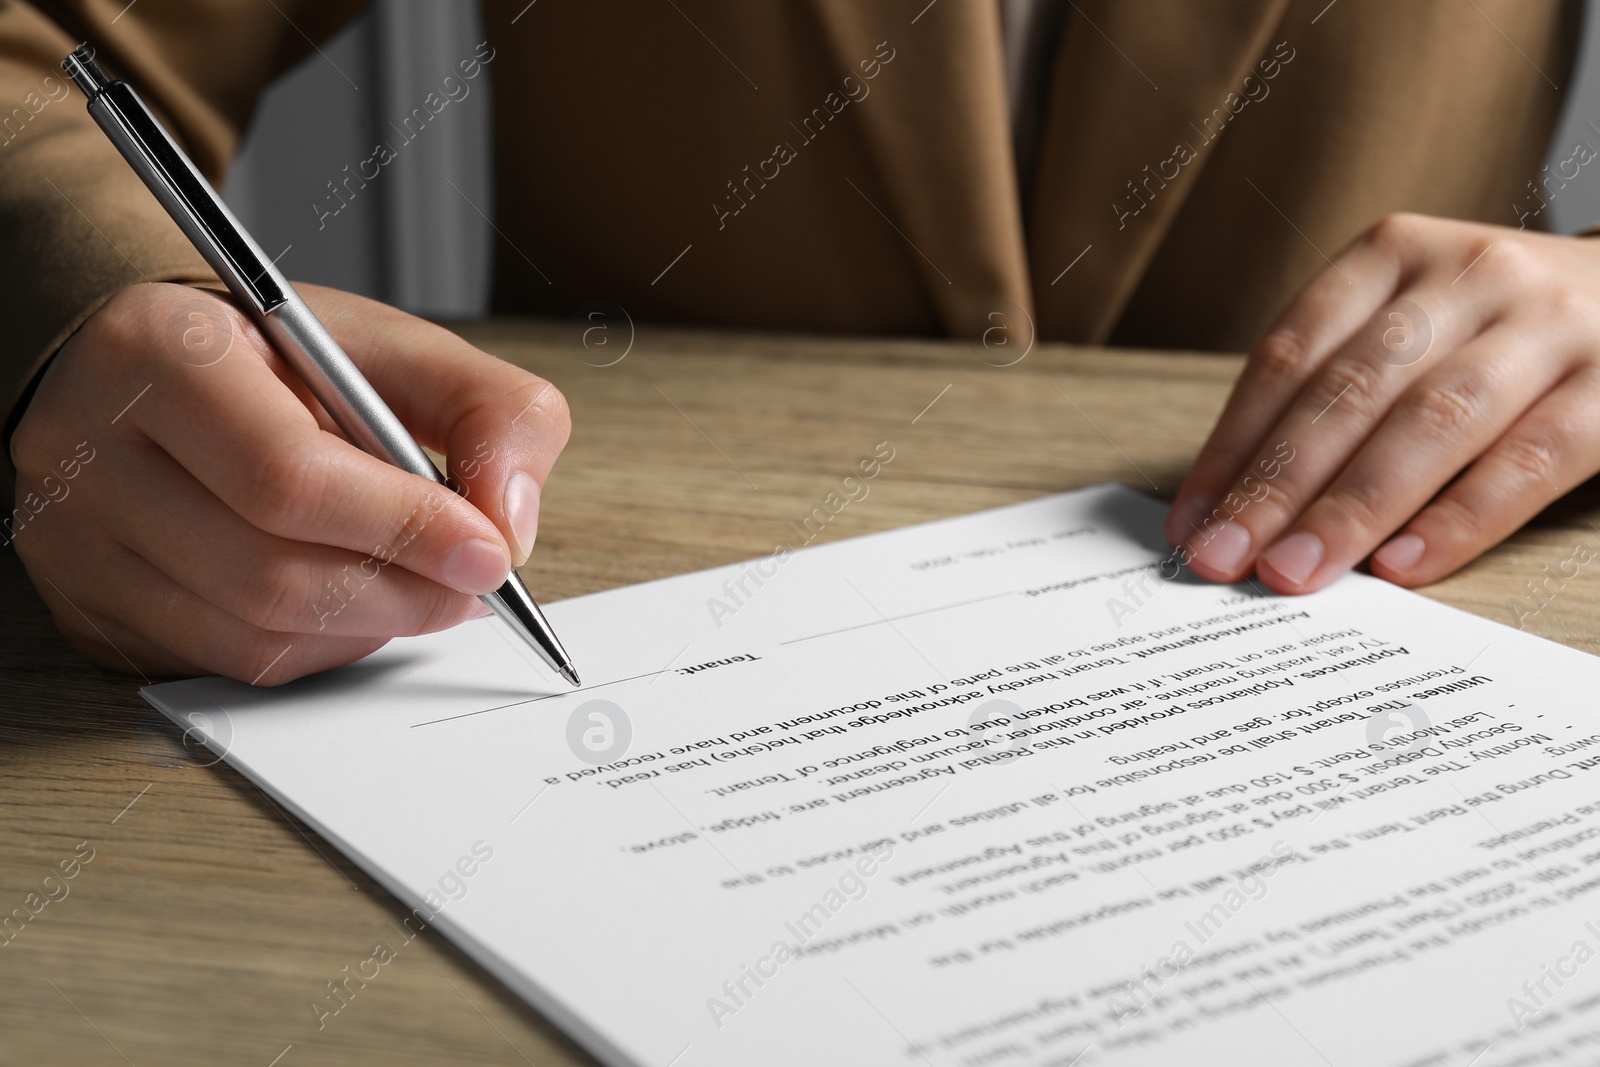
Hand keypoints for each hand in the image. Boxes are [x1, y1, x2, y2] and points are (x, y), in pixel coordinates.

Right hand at [7, 282, 569, 683]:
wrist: (154, 376)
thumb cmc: (277, 361)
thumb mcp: (393, 348)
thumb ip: (487, 410)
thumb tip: (508, 522)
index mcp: (163, 352)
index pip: (287, 476)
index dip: (405, 527)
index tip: (489, 554)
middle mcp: (91, 449)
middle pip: (270, 572)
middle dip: (402, 592)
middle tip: (473, 586)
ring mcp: (76, 541)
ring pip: (252, 634)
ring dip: (368, 626)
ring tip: (422, 587)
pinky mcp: (91, 609)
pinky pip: (230, 664)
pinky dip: (319, 647)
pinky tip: (354, 603)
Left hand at [1166, 213, 1599, 593]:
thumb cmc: (1504, 334)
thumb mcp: (1418, 327)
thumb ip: (1342, 395)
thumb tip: (1239, 506)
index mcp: (1395, 255)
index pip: (1291, 355)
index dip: (1233, 444)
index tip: (1192, 521)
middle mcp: (1470, 274)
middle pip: (1351, 389)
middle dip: (1276, 484)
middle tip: (1223, 558)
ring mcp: (1549, 324)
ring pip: (1433, 420)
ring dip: (1352, 507)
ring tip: (1294, 571)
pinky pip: (1530, 458)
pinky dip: (1460, 518)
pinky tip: (1402, 568)